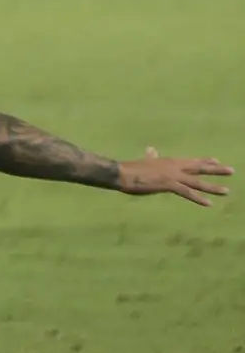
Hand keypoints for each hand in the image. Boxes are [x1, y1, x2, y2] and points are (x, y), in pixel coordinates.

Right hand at [117, 148, 232, 205]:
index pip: (191, 160)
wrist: (121, 173)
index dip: (204, 161)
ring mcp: (172, 175)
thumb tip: (151, 149)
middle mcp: (174, 166)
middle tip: (231, 170)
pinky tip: (209, 204)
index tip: (216, 160)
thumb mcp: (144, 161)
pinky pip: (187, 192)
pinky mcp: (168, 184)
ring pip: (197, 181)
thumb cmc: (131, 169)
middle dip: (216, 170)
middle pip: (199, 168)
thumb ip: (151, 156)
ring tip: (226, 191)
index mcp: (169, 161)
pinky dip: (198, 198)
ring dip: (213, 187)